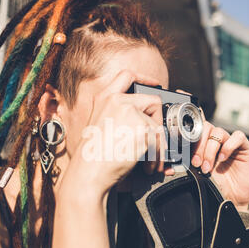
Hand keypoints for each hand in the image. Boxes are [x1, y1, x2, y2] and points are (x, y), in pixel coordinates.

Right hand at [66, 70, 167, 196]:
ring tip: (149, 160)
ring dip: (157, 145)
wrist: (89, 172)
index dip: (145, 78)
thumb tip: (141, 117)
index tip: (155, 84)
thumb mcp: (99, 124)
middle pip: (153, 100)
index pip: (128, 76)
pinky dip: (156, 157)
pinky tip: (146, 165)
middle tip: (153, 137)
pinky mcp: (142, 129)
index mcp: (105, 98)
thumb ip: (117, 114)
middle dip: (157, 121)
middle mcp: (117, 101)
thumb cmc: (92, 155)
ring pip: (158, 125)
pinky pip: (159, 141)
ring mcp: (131, 113)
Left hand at [177, 90, 248, 208]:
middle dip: (198, 146)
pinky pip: (237, 136)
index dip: (189, 116)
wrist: (230, 200)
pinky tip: (223, 158)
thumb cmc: (212, 186)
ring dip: (210, 150)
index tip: (181, 111)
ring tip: (207, 167)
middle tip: (195, 162)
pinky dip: (228, 146)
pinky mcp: (244, 147)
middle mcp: (215, 139)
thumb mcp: (194, 173)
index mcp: (202, 142)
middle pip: (205, 127)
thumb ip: (185, 163)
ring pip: (218, 132)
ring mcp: (229, 141)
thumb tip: (169, 162)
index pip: (196, 124)